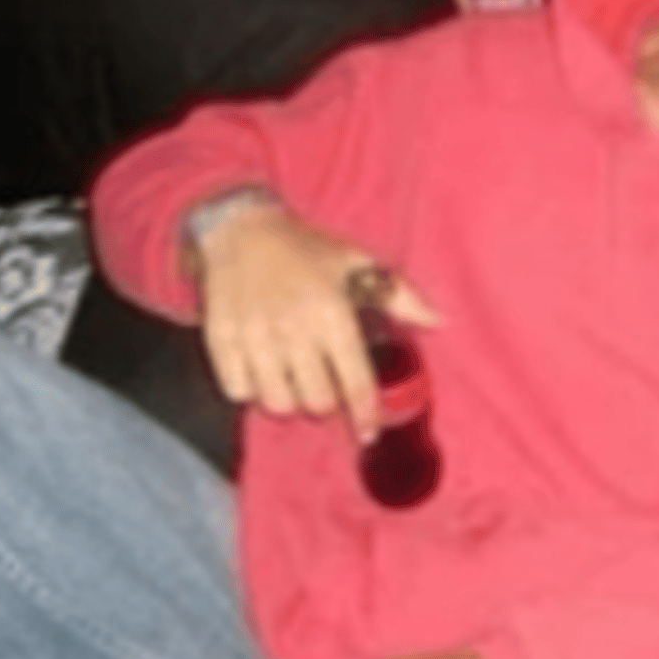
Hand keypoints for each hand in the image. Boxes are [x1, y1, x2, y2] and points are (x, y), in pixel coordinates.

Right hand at [188, 199, 439, 438]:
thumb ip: (398, 295)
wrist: (239, 229)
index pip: (355, 381)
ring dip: (289, 400)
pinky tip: (260, 371)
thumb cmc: (306, 249)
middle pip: (317, 401)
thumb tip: (438, 321)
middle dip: (326, 403)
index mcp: (332, 313)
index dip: (365, 413)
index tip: (368, 430)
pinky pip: (238, 391)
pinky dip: (250, 390)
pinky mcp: (221, 340)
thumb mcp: (357, 262)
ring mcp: (254, 336)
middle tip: (325, 386)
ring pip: (277, 402)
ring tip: (293, 381)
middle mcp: (295, 329)